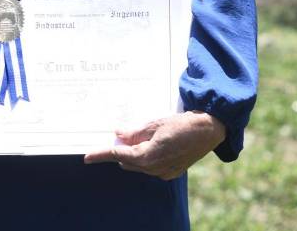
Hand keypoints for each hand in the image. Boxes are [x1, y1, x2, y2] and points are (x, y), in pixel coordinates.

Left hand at [83, 111, 226, 179]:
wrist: (209, 130)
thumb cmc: (182, 124)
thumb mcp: (154, 124)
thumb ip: (134, 132)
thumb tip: (118, 134)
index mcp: (148, 156)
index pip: (118, 155)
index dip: (101, 154)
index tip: (87, 157)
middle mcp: (155, 168)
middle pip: (127, 161)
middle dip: (120, 150)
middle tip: (119, 136)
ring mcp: (165, 172)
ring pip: (139, 165)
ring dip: (133, 153)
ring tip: (139, 136)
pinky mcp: (173, 171)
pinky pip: (151, 166)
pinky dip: (146, 157)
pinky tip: (151, 144)